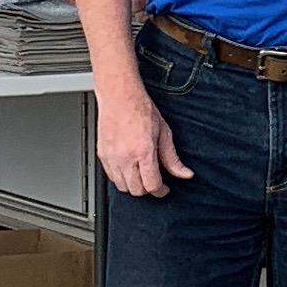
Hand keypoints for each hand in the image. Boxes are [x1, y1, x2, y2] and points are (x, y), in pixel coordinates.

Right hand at [94, 75, 192, 197]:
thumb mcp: (164, 133)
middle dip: (148, 190)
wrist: (119, 96)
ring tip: (141, 175)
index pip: (152, 185)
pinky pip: (111, 177)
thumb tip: (184, 174)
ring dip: (134, 186)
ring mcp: (112, 157)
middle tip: (154, 181)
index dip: (161, 191)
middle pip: (137, 190)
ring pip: (123, 187)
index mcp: (143, 151)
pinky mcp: (102, 155)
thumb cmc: (140, 109)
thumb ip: (172, 158)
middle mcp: (125, 157)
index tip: (164, 188)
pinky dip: (121, 178)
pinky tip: (129, 169)